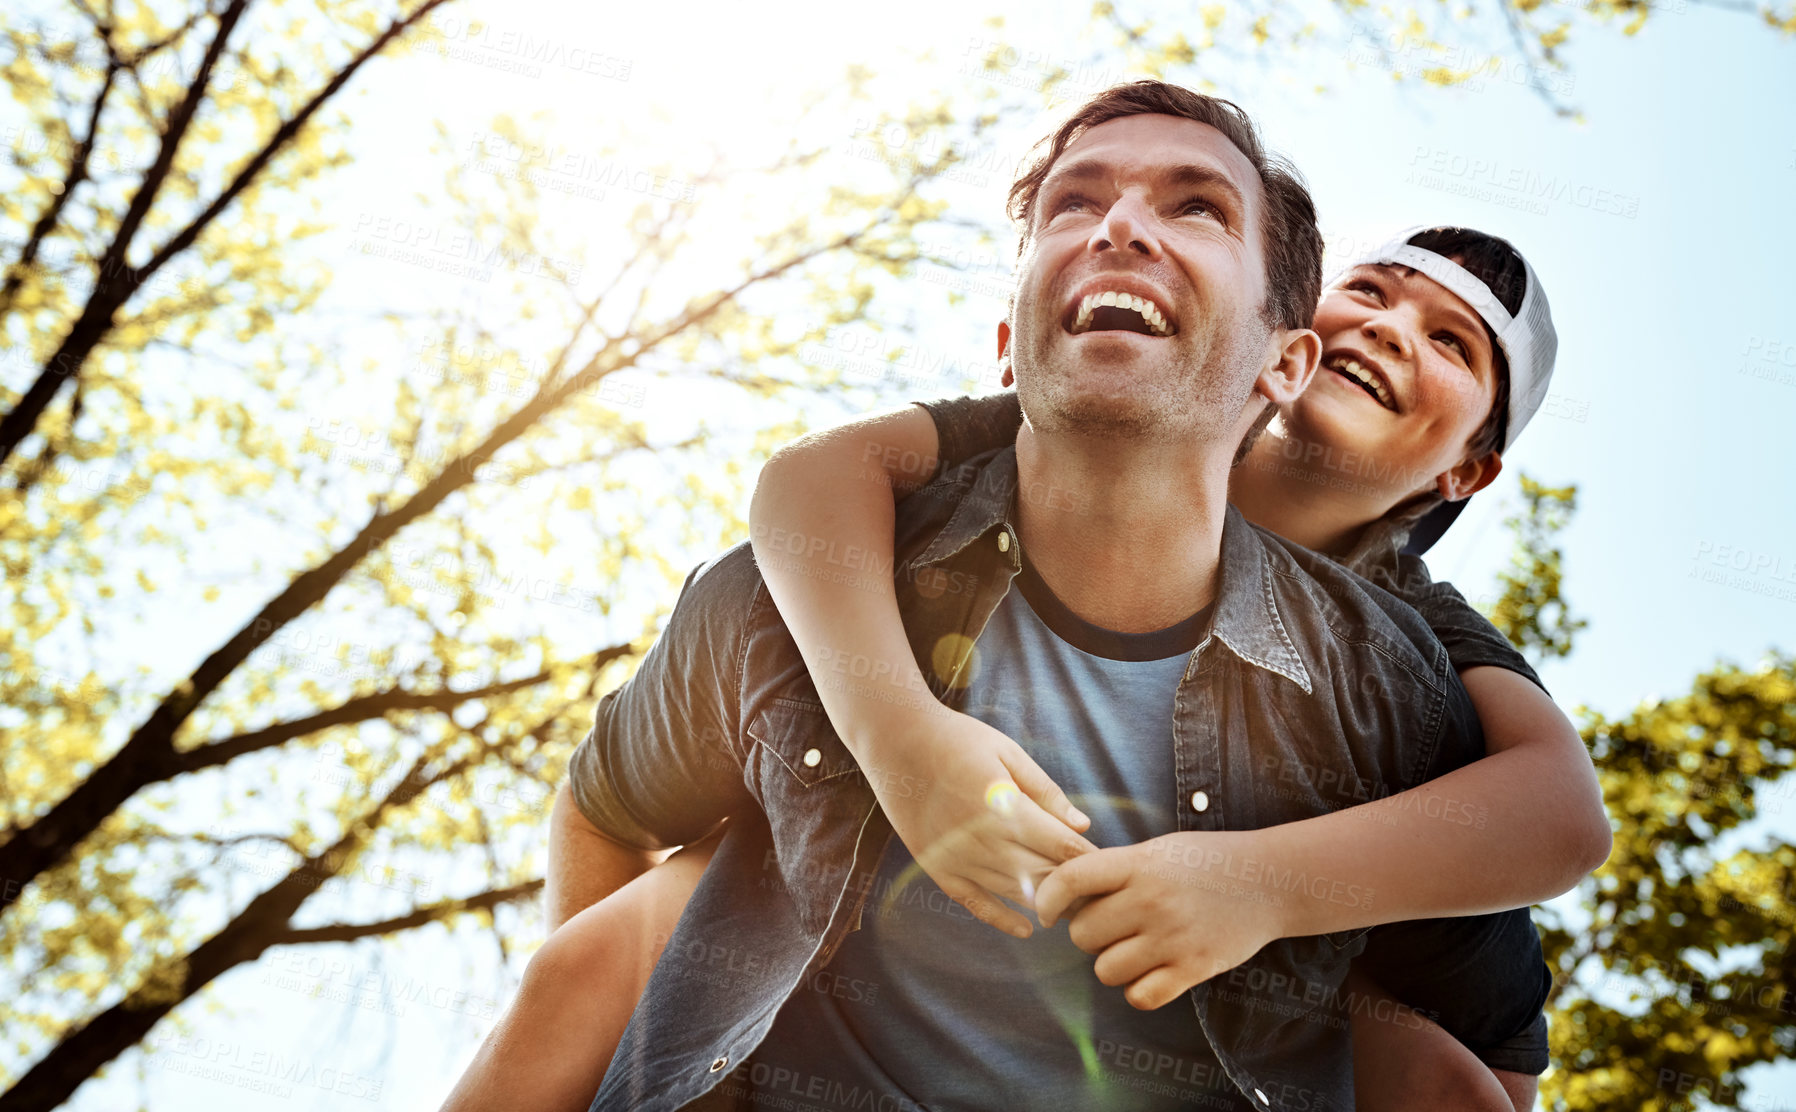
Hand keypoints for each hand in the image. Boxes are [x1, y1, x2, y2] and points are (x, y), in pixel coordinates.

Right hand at [859, 706, 1097, 938]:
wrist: (896, 741)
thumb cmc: (958, 739)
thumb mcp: (1009, 754)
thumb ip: (1046, 792)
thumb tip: (1083, 827)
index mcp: (1008, 809)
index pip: (1063, 848)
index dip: (1090, 861)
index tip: (1109, 868)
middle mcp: (985, 840)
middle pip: (1044, 876)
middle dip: (1075, 887)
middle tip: (1098, 894)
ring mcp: (960, 857)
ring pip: (1015, 894)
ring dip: (1046, 903)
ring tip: (1071, 908)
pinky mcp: (939, 867)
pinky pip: (975, 903)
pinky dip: (1002, 920)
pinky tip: (1026, 929)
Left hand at [1034, 831, 1288, 1009]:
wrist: (1271, 881)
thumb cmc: (1208, 861)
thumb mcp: (1159, 850)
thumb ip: (1117, 869)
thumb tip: (1064, 892)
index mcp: (1139, 864)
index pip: (1072, 880)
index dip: (1047, 899)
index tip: (1045, 913)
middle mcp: (1152, 900)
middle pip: (1083, 934)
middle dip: (1090, 934)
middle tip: (1113, 926)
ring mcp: (1173, 937)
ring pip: (1106, 970)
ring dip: (1114, 963)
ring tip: (1135, 948)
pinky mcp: (1194, 968)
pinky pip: (1140, 996)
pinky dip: (1139, 990)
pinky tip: (1152, 972)